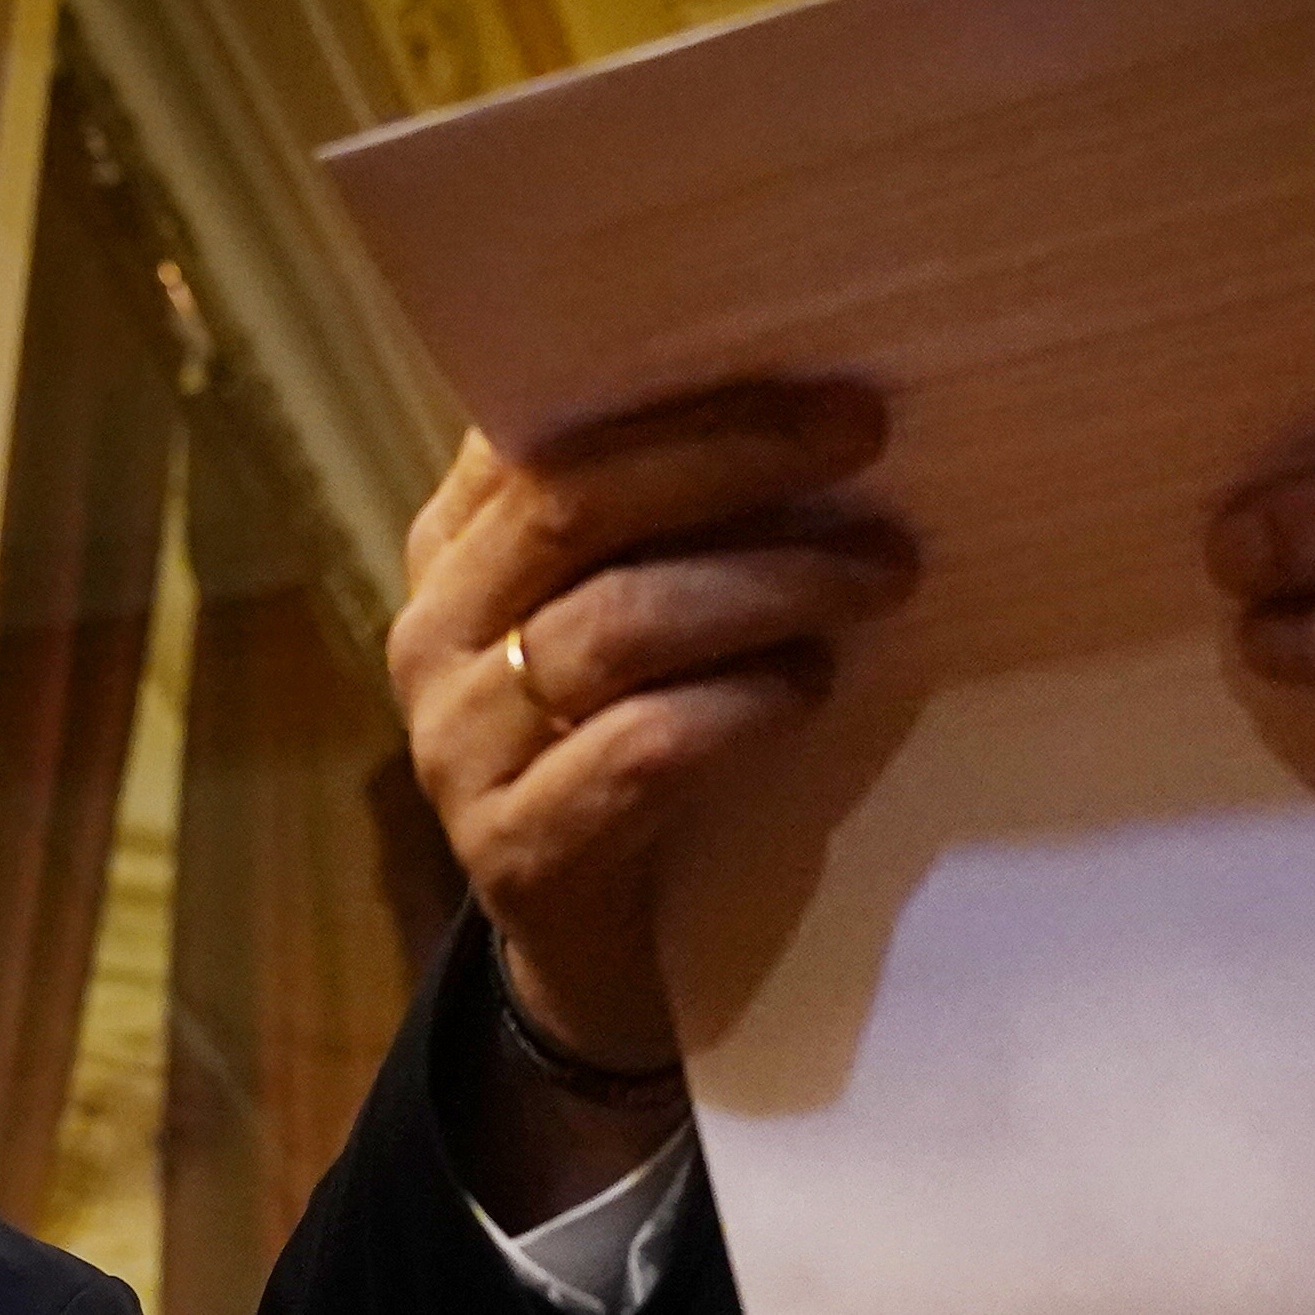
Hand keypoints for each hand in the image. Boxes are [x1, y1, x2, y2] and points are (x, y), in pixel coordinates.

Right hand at [386, 384, 912, 1176]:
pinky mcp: (518, 854)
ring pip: (616, 626)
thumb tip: (811, 405)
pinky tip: (812, 686)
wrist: (593, 950)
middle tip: (863, 434)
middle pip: (574, 509)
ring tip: (881, 572)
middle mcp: (433, 637)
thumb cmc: (633, 741)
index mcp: (453, 548)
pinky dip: (741, 708)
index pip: (541, 431)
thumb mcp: (632, 615)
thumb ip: (667, 521)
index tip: (807, 364)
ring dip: (768, 584)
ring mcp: (460, 751)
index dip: (675, 393)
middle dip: (732, 459)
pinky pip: (641, 753)